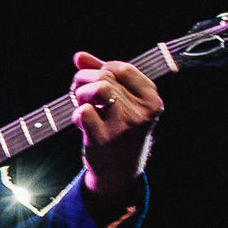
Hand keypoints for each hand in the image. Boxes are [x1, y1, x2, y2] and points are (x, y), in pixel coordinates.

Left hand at [71, 52, 161, 197]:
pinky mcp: (104, 139)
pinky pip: (84, 112)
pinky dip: (76, 113)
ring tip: (80, 104)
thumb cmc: (119, 130)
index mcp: (151, 100)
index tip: (94, 80)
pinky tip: (79, 121)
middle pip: (106, 77)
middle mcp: (142, 112)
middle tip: (78, 91)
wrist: (119, 170)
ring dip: (81, 93)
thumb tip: (79, 56)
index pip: (122, 68)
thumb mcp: (121, 102)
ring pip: (98, 89)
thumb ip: (102, 75)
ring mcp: (124, 126)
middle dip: (85, 79)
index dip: (101, 69)